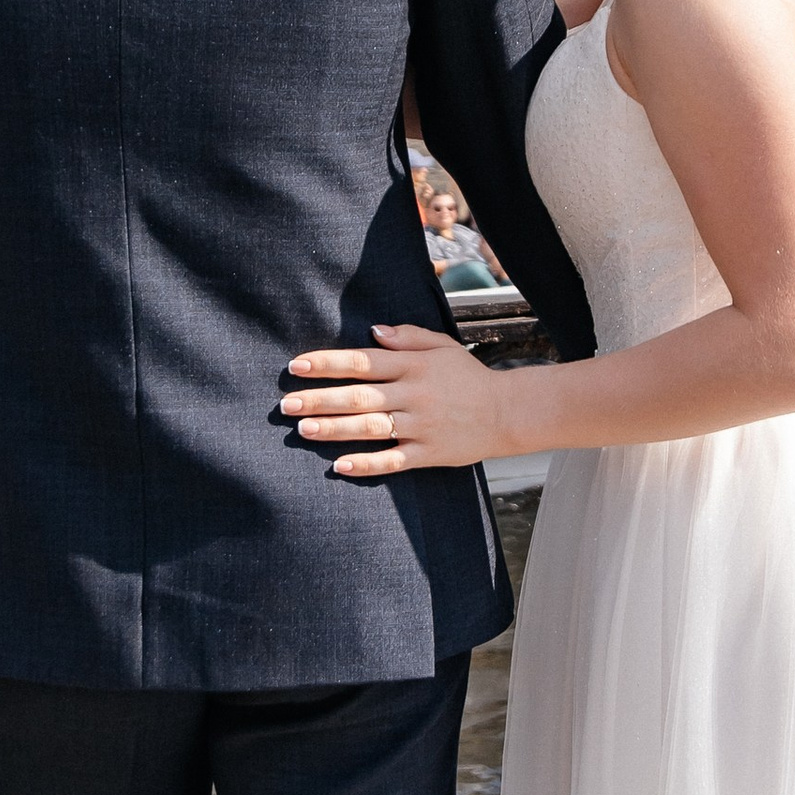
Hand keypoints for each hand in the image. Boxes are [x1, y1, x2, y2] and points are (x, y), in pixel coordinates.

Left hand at [282, 322, 511, 475]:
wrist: (508, 413)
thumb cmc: (469, 377)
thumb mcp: (442, 346)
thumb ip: (407, 337)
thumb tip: (372, 330)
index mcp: (414, 366)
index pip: (363, 362)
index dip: (328, 363)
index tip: (297, 366)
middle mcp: (414, 395)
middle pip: (360, 396)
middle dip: (320, 399)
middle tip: (287, 404)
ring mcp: (421, 426)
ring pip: (371, 428)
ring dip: (335, 429)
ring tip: (304, 428)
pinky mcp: (429, 454)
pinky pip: (393, 460)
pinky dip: (367, 464)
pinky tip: (339, 464)